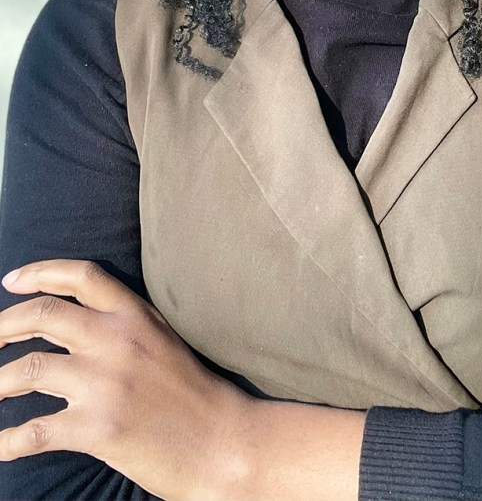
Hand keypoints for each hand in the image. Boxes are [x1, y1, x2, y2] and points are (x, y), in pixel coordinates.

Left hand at [0, 259, 252, 499]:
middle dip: (2, 326)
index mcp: (134, 315)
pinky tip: (0, 445)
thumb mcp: (163, 339)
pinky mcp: (98, 427)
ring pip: (26, 369)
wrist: (223, 442)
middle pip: (41, 315)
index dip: (39, 272)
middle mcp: (117, 340)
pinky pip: (34, 430)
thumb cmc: (193, 394)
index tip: (10, 281)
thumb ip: (125, 323)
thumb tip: (75, 319)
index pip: (80, 276)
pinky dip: (6, 440)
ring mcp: (106, 383)